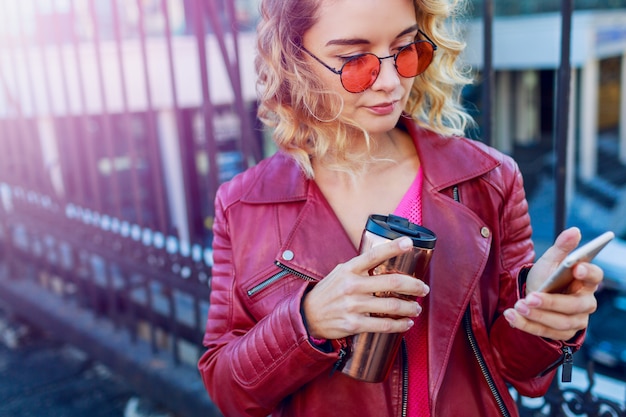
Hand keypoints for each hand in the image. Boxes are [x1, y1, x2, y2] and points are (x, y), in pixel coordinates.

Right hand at [302, 237, 429, 339]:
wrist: (308, 315)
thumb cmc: (329, 292)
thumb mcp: (340, 272)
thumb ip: (360, 267)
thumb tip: (385, 258)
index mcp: (349, 269)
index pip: (374, 255)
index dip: (393, 247)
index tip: (409, 243)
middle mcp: (352, 285)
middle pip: (391, 281)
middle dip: (413, 285)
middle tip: (423, 288)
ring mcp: (353, 305)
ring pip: (391, 305)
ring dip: (410, 307)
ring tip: (417, 308)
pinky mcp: (354, 324)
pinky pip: (383, 324)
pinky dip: (399, 325)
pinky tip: (407, 323)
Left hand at [503, 227, 603, 340]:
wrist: (535, 296)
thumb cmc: (548, 277)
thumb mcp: (551, 261)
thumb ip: (562, 247)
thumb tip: (574, 230)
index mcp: (586, 282)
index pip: (595, 276)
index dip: (587, 272)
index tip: (575, 267)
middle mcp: (585, 303)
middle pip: (574, 306)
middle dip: (551, 302)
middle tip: (531, 296)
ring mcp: (576, 321)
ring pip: (559, 323)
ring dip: (537, 315)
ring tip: (518, 306)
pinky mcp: (562, 334)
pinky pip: (544, 332)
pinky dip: (525, 325)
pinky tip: (511, 316)